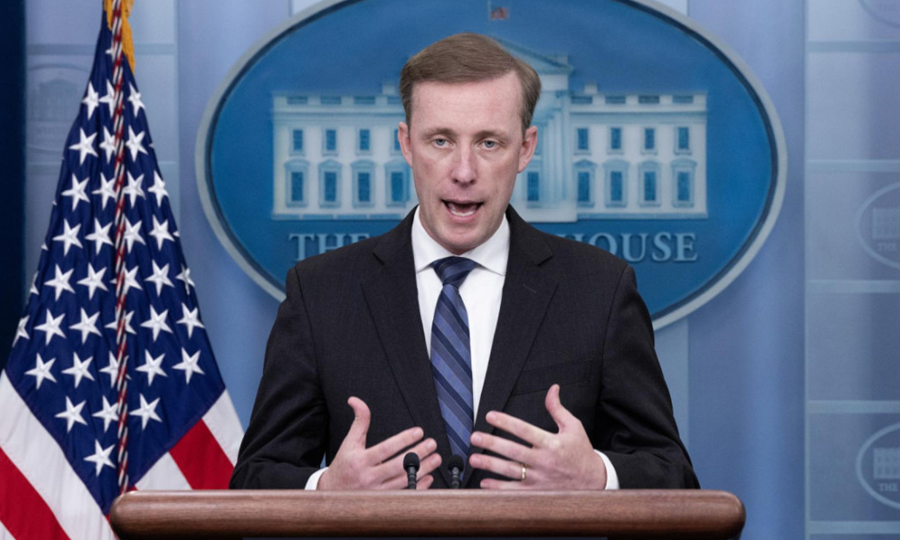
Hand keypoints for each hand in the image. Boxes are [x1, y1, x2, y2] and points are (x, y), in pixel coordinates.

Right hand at [318, 397, 441, 489]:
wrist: (333, 493)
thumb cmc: (344, 465)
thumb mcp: (349, 442)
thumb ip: (359, 421)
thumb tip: (355, 400)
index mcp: (360, 460)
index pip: (385, 449)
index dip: (403, 440)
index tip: (419, 431)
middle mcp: (369, 477)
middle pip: (398, 465)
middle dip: (418, 454)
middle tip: (432, 444)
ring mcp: (376, 491)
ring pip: (404, 481)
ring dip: (423, 469)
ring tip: (436, 458)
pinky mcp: (382, 501)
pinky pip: (404, 495)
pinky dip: (418, 487)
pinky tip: (428, 477)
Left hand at [468, 384, 606, 489]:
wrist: (594, 481)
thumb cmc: (581, 451)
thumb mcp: (573, 427)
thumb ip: (558, 409)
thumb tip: (552, 388)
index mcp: (552, 443)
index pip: (525, 430)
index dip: (506, 422)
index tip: (490, 415)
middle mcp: (544, 461)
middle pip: (513, 451)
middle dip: (492, 444)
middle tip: (474, 437)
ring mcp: (540, 479)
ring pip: (511, 472)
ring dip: (490, 465)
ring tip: (473, 459)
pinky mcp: (538, 492)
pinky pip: (514, 491)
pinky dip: (498, 488)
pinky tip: (484, 483)